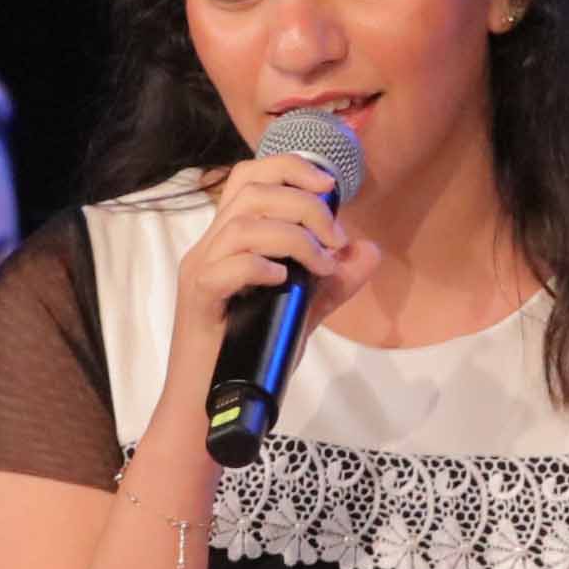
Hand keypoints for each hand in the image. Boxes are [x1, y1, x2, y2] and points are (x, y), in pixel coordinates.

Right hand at [170, 128, 384, 363]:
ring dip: (293, 238)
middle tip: (335, 239)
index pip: (250, 177)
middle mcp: (211, 246)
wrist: (210, 401)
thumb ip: (335, 280)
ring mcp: (201, 271)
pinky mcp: (199, 301)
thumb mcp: (303, 308)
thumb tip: (369, 249)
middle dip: (304, 205)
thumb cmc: (250, 352)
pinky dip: (259, 268)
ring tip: (320, 267)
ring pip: (241, 226)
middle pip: (251, 191)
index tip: (329, 185)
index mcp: (231, 238)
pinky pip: (223, 269)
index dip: (290, 167)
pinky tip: (282, 281)